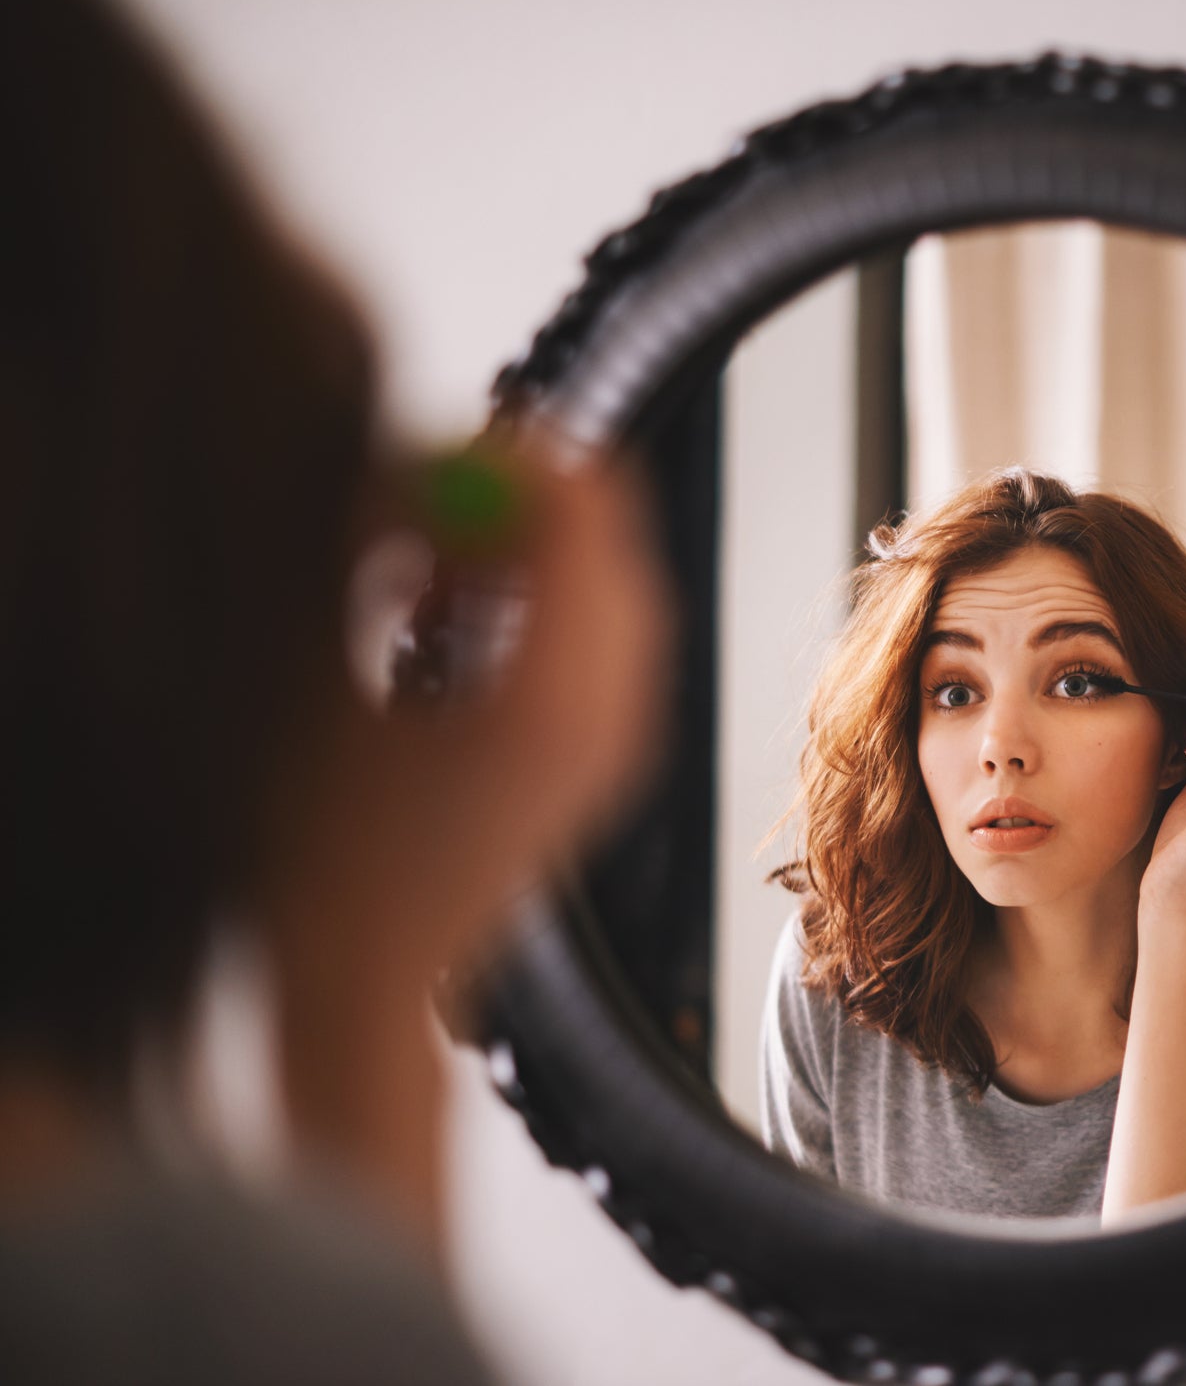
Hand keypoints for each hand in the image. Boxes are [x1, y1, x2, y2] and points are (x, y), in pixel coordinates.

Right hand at [252, 437, 675, 973]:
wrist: (361, 979)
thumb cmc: (314, 849)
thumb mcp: (312, 678)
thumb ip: (367, 553)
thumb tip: (404, 459)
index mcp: (550, 692)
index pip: (582, 506)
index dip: (506, 456)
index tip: (425, 455)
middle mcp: (613, 711)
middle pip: (605, 537)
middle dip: (513, 502)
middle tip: (410, 514)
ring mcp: (623, 737)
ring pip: (608, 584)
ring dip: (523, 554)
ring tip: (416, 585)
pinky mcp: (609, 756)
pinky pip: (603, 638)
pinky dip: (538, 607)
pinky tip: (445, 634)